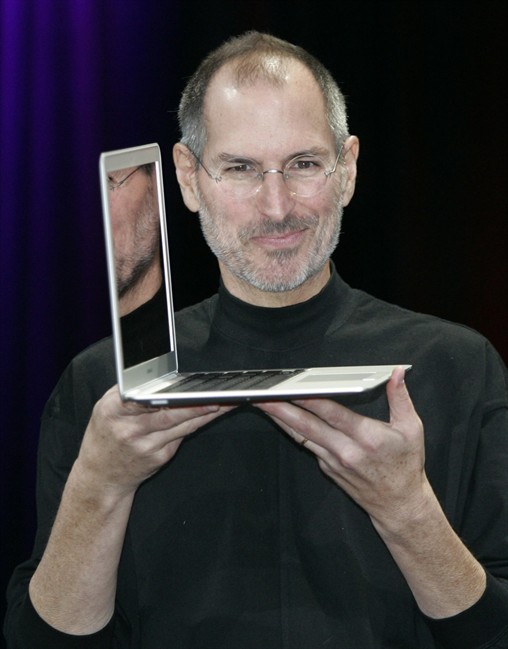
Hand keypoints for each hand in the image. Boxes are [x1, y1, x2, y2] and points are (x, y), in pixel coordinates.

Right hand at [77, 386, 232, 496]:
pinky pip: (182, 436)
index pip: (142, 400)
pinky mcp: (159, 458)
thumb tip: (159, 378)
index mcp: (113, 411)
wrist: (100, 477)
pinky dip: (197, 424)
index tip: (184, 390)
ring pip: (182, 427)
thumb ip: (130, 393)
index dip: (166, 396)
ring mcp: (146, 447)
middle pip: (169, 416)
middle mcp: (130, 431)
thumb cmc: (105, 435)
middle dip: (196, 406)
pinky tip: (211, 415)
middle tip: (218, 396)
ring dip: (205, 414)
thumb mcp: (106, 409)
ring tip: (225, 402)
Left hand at [256, 368, 426, 530]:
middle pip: (306, 426)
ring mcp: (333, 462)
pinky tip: (283, 418)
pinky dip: (294, 431)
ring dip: (281, 420)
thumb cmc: (406, 465)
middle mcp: (345, 451)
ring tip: (264, 404)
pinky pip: (307, 446)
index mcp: (366, 437)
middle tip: (262, 396)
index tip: (293, 388)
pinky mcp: (327, 468)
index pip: (331, 413)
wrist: (398, 505)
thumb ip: (401, 398)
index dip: (309, 399)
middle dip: (281, 410)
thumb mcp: (412, 429)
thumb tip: (396, 373)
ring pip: (301, 437)